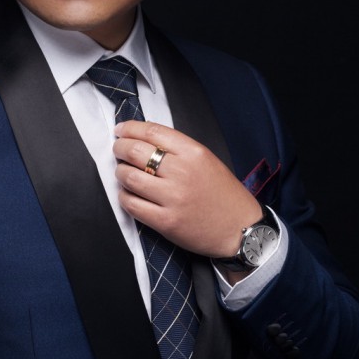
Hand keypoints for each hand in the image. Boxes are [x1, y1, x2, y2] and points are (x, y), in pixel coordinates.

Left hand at [112, 120, 261, 258]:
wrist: (240, 229)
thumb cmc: (223, 193)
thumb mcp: (206, 159)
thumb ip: (177, 148)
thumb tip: (142, 139)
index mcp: (193, 153)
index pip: (151, 132)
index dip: (129, 128)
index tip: (120, 130)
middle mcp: (181, 172)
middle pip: (135, 151)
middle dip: (119, 148)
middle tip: (118, 150)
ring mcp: (172, 198)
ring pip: (128, 177)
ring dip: (120, 172)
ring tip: (123, 172)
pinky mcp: (166, 222)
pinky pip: (131, 204)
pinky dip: (124, 196)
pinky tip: (128, 193)